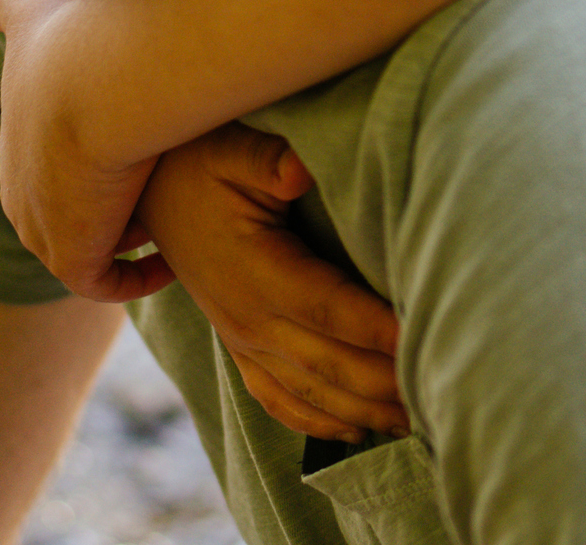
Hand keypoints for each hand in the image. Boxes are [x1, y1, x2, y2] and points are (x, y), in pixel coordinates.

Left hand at [0, 0, 172, 304]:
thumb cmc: (77, 35)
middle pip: (67, 208)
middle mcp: (20, 189)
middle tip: (166, 185)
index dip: (78, 165)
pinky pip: (107, 280)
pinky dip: (140, 273)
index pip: (44, 163)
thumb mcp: (31, 10)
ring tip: (181, 217)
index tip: (120, 158)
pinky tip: (178, 255)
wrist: (98, 77)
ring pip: (89, 243)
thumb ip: (3, 4)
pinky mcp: (70, 257)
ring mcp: (41, 228)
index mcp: (17, 136)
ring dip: (130, 233)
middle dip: (112, 202)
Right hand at [141, 124, 409, 444]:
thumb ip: (268, 161)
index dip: (375, 326)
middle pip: (328, 363)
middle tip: (439, 394)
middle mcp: (248, 319)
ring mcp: (241, 341)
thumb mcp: (232, 150)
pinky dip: (318, 423)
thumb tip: (301, 169)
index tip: (421, 335)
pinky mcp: (238, 350)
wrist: (146, 195)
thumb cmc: (200, 165)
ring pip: (310, 392)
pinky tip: (357, 433)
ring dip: (363, 412)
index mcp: (256, 271)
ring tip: (415, 424)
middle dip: (385, 383)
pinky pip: (278, 401)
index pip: (329, 307)